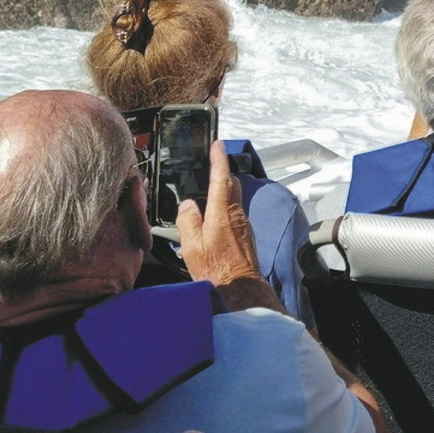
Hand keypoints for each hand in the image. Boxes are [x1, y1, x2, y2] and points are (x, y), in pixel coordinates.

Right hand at [177, 142, 271, 308]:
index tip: (217, 144)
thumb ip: (187, 221)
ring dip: (219, 196)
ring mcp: (243, 224)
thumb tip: (188, 205)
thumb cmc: (216, 270)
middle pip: (231, 185)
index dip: (218, 159)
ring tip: (201, 205)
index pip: (221, 178)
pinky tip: (209, 227)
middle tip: (207, 170)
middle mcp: (237, 214)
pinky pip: (233, 215)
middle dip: (220, 175)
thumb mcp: (192, 246)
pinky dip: (222, 213)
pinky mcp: (245, 235)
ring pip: (232, 201)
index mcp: (222, 213)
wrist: (240, 288)